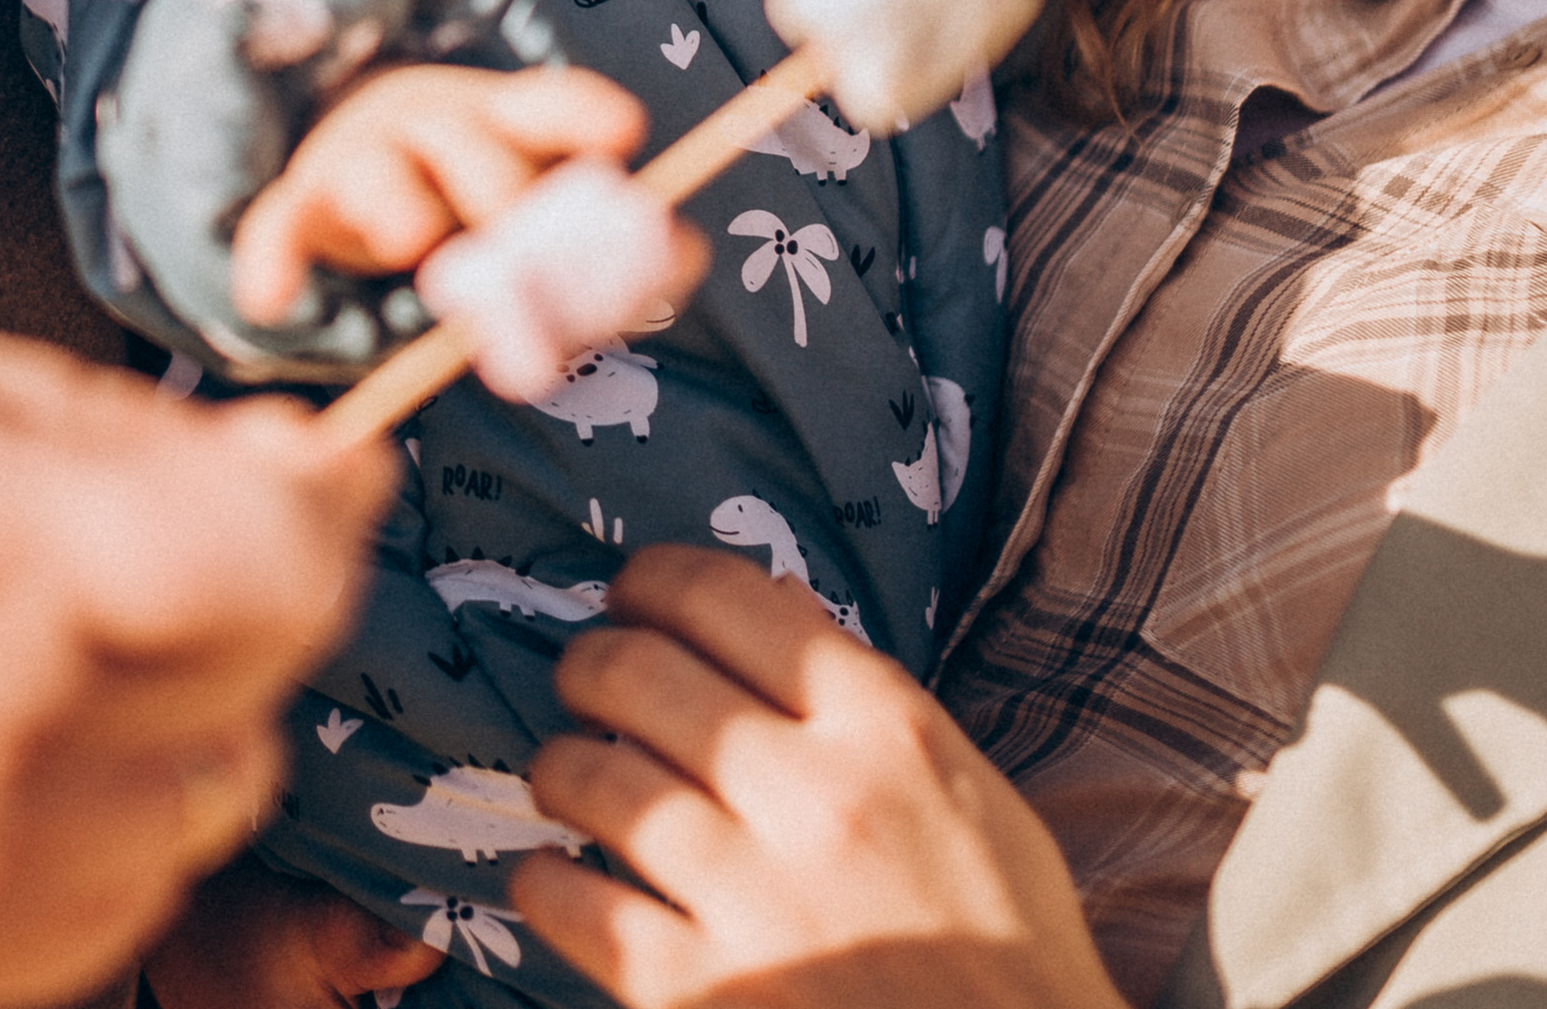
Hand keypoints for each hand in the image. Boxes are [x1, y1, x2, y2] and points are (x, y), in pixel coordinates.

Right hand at [0, 311, 394, 1008]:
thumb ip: (149, 433)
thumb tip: (317, 469)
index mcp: (11, 559)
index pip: (285, 572)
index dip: (320, 515)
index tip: (313, 473)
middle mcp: (15, 748)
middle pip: (262, 681)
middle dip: (241, 602)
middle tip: (128, 554)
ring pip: (211, 795)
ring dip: (178, 721)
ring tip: (39, 660)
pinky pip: (130, 893)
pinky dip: (107, 819)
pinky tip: (0, 753)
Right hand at [227, 64, 646, 326]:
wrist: (349, 160)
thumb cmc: (465, 192)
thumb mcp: (538, 201)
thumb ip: (619, 237)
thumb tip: (688, 251)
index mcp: (500, 122)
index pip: (544, 107)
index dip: (581, 114)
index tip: (622, 131)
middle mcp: (431, 128)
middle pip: (467, 146)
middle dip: (496, 188)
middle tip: (520, 235)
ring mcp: (361, 161)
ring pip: (377, 173)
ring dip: (395, 200)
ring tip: (412, 239)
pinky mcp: (299, 205)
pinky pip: (277, 226)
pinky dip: (272, 261)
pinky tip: (271, 303)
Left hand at [512, 548, 1129, 1008]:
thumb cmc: (1004, 945)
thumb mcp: (968, 793)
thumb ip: (868, 691)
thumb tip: (774, 594)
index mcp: (887, 731)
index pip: (728, 599)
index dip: (651, 580)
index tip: (628, 595)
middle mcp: (817, 799)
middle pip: (640, 673)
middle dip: (587, 661)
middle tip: (580, 678)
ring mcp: (758, 901)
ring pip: (594, 779)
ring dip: (559, 766)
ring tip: (564, 775)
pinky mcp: (705, 996)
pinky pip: (576, 908)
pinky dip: (543, 880)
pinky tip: (549, 873)